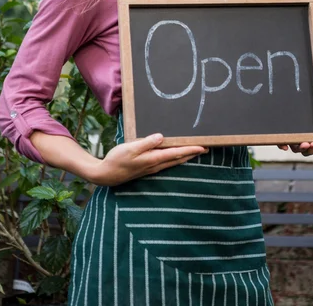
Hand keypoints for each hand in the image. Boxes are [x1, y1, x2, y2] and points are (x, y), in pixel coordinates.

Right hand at [89, 133, 207, 185]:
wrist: (106, 175)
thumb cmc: (117, 159)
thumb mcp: (130, 148)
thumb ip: (146, 142)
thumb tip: (162, 137)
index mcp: (153, 159)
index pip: (176, 153)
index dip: (190, 150)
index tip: (203, 147)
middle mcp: (155, 165)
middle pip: (178, 159)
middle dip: (191, 154)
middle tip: (205, 149)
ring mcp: (152, 168)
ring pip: (173, 162)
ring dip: (184, 156)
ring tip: (194, 151)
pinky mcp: (147, 168)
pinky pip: (166, 163)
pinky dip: (174, 158)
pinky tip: (175, 155)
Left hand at [277, 104, 312, 156]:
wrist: (281, 104)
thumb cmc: (301, 109)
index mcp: (311, 135)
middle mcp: (300, 140)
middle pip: (308, 150)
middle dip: (312, 149)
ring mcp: (290, 139)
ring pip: (296, 149)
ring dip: (301, 148)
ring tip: (305, 144)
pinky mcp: (278, 135)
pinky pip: (279, 143)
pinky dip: (282, 145)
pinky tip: (285, 147)